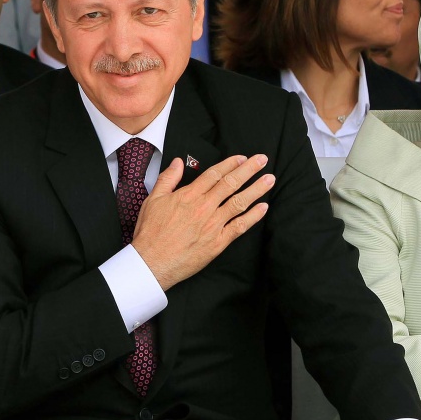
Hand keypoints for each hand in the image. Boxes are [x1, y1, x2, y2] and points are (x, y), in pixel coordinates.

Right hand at [131, 155, 273, 290]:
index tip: (241, 158)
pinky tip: (263, 208)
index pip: (214, 174)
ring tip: (269, 180)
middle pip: (231, 183)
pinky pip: (239, 226)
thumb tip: (177, 163)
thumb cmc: (150, 233)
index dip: (230, 164)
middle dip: (249, 170)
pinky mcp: (217, 242)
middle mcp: (204, 207)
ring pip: (239, 202)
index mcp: (188, 196)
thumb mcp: (153, 200)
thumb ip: (168, 179)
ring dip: (256, 189)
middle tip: (262, 160)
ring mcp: (212, 225)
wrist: (152, 261)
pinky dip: (253, 217)